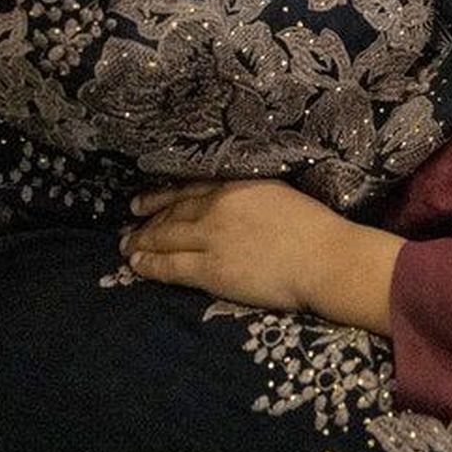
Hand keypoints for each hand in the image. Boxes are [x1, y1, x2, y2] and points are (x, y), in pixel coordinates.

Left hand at [122, 178, 401, 328]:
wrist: (325, 258)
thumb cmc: (316, 229)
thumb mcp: (281, 195)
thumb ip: (252, 196)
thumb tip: (239, 203)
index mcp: (238, 183)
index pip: (191, 187)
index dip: (164, 195)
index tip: (146, 200)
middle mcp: (218, 205)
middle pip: (173, 211)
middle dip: (148, 219)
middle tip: (129, 223)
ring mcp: (211, 236)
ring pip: (166, 237)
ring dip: (142, 241)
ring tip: (126, 246)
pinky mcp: (210, 268)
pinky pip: (171, 266)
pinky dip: (150, 264)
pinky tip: (136, 265)